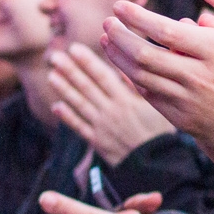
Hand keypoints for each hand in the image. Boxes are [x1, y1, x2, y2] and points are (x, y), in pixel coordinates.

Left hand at [48, 43, 174, 165]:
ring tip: (51, 75)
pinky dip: (67, 117)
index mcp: (126, 101)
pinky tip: (56, 106)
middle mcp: (110, 111)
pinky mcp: (98, 142)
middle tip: (55, 56)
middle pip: (86, 88)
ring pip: (79, 105)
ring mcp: (101, 127)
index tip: (74, 48)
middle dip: (70, 71)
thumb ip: (139, 87)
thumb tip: (125, 67)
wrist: (155, 165)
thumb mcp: (157, 106)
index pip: (103, 77)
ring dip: (64, 89)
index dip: (87, 62)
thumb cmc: (161, 133)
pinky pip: (79, 127)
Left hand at [98, 0, 213, 191]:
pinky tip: (128, 68)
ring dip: (118, 58)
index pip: (163, 30)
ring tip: (108, 41)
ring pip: (140, 77)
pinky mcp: (183, 120)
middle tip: (107, 22)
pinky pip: (149, 97)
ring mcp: (188, 101)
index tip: (120, 6)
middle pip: (143, 54)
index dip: (136, 17)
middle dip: (118, 35)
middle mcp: (198, 76)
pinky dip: (133, 80)